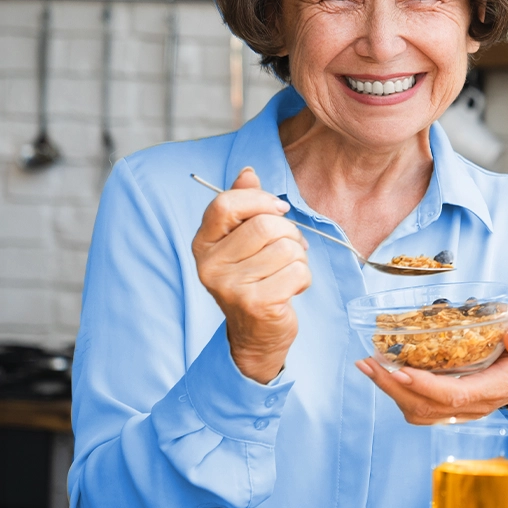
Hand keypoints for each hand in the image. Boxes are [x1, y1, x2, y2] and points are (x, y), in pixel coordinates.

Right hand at [192, 167, 311, 383]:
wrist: (256, 335)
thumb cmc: (254, 279)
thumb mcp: (243, 241)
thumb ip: (244, 205)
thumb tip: (248, 172)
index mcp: (203, 243)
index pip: (227, 203)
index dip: (260, 200)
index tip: (278, 210)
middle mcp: (210, 264)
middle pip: (265, 225)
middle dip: (289, 233)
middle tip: (290, 249)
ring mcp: (230, 286)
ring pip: (286, 248)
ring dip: (299, 257)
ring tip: (287, 271)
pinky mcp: (255, 304)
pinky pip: (297, 271)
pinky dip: (304, 278)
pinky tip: (291, 288)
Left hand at [354, 318, 507, 423]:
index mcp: (493, 389)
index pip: (455, 395)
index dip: (426, 386)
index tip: (400, 371)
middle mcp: (474, 407)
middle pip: (427, 407)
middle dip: (393, 387)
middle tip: (368, 363)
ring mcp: (461, 411)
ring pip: (419, 412)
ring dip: (390, 392)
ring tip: (369, 366)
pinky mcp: (451, 408)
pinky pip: (420, 409)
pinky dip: (398, 393)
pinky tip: (384, 373)